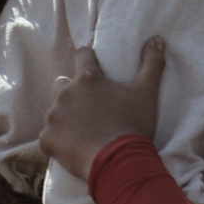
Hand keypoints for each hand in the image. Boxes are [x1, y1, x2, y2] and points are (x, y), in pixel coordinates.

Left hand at [41, 36, 164, 180]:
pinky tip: (74, 148)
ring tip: (83, 132)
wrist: (119, 164)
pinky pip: (48, 136)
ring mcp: (53, 116)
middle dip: (73, 93)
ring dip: (65, 117)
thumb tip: (156, 39)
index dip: (88, 60)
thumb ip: (152, 63)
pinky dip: (59, 141)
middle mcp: (65, 93)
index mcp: (87, 78)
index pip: (82, 54)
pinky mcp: (47, 139)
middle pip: (63, 84)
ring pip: (54, 110)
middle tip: (91, 110)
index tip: (95, 69)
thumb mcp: (147, 93)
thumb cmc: (133, 125)